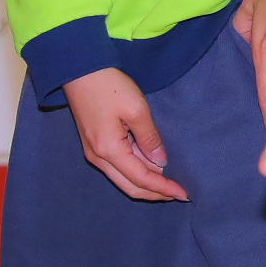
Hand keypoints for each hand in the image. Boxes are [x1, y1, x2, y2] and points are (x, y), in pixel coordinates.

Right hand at [62, 68, 184, 201]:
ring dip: (147, 184)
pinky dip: (137, 172)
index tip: (184, 193)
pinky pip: (118, 167)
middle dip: (155, 193)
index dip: (163, 188)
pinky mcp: (95, 145)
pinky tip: (153, 168)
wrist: (81, 72)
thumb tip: (161, 162)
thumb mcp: (137, 110)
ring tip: (170, 185)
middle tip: (179, 194)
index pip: (141, 179)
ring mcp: (94, 153)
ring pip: (123, 179)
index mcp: (109, 150)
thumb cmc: (109, 87)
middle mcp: (98, 158)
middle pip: (130, 186)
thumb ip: (150, 138)